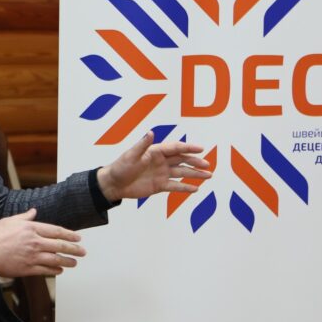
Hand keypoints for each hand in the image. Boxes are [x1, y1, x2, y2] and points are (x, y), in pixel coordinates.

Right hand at [0, 208, 85, 277]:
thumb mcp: (9, 221)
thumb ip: (24, 217)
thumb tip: (33, 211)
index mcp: (31, 228)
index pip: (56, 231)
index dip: (69, 235)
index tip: (77, 238)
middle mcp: (35, 242)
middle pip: (60, 246)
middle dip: (74, 249)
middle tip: (82, 252)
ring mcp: (32, 256)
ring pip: (55, 259)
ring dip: (67, 261)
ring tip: (74, 263)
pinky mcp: (27, 268)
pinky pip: (45, 270)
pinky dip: (54, 270)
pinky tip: (59, 270)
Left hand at [96, 131, 210, 200]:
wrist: (114, 184)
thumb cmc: (120, 167)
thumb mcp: (131, 155)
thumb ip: (142, 145)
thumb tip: (151, 133)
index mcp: (155, 151)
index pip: (175, 148)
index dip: (188, 148)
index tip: (201, 148)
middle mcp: (161, 161)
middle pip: (182, 160)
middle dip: (195, 162)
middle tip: (207, 165)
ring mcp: (161, 173)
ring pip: (182, 172)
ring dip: (195, 174)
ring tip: (208, 175)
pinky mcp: (159, 185)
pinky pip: (175, 186)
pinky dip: (185, 187)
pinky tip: (196, 189)